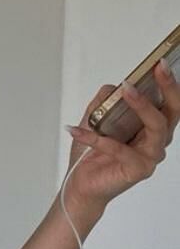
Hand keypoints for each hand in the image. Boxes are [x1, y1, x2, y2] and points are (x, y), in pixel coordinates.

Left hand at [64, 59, 177, 213]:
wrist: (80, 186)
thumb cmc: (91, 157)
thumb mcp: (95, 122)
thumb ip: (104, 103)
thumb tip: (113, 87)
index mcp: (151, 128)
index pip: (169, 103)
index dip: (169, 82)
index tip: (161, 62)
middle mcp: (156, 141)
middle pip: (171, 112)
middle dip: (167, 87)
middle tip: (157, 69)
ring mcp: (150, 157)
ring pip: (155, 126)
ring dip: (140, 105)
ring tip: (124, 92)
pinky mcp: (138, 170)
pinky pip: (121, 149)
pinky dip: (98, 138)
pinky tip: (77, 130)